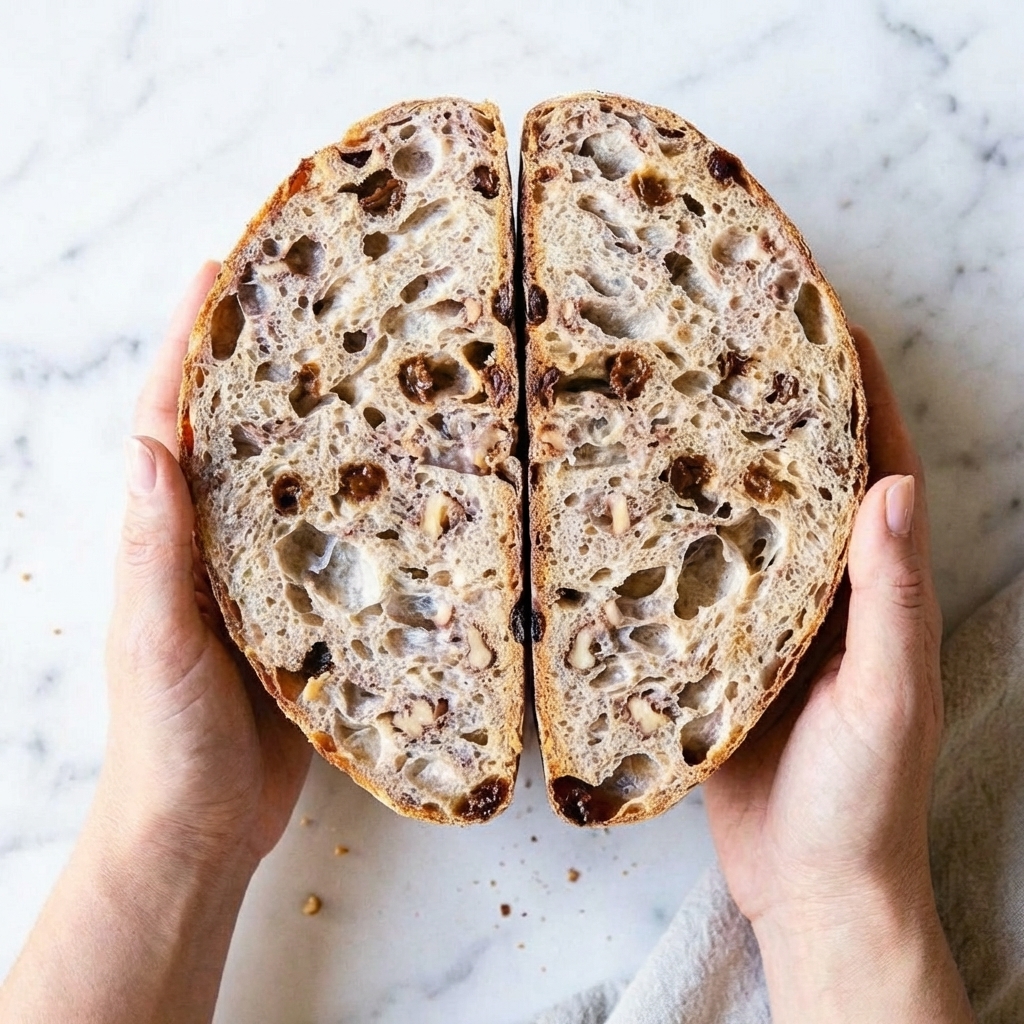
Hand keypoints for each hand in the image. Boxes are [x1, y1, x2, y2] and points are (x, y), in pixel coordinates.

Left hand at [99, 261, 311, 867]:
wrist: (202, 827)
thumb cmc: (162, 736)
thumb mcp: (152, 637)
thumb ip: (155, 547)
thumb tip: (151, 442)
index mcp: (169, 536)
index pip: (173, 418)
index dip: (190, 343)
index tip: (218, 271)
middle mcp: (218, 543)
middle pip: (241, 433)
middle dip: (264, 362)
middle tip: (312, 300)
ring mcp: (266, 576)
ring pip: (295, 481)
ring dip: (321, 422)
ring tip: (367, 365)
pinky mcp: (311, 614)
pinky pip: (337, 544)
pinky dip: (361, 504)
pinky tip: (403, 480)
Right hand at [704, 327, 972, 1021]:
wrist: (811, 890)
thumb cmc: (864, 802)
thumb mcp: (888, 697)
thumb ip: (890, 598)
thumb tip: (893, 486)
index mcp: (877, 588)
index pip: (874, 462)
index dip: (856, 387)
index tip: (820, 317)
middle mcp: (824, 591)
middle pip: (800, 477)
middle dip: (773, 407)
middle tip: (725, 343)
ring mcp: (767, 621)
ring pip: (741, 521)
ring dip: (715, 465)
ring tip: (669, 404)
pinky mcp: (718, 655)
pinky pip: (695, 581)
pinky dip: (670, 540)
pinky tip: (627, 511)